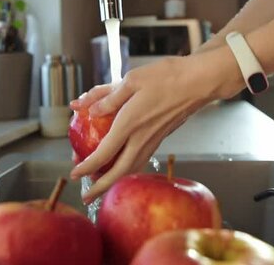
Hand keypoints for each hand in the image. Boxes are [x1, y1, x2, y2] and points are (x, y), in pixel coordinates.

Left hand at [69, 46, 243, 202]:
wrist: (199, 82)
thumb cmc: (167, 76)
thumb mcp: (131, 80)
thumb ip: (108, 96)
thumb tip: (89, 109)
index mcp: (130, 123)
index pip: (104, 154)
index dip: (87, 167)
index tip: (74, 173)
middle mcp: (142, 137)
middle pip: (119, 171)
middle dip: (101, 187)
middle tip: (87, 197)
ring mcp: (154, 139)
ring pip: (132, 168)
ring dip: (115, 179)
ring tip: (102, 183)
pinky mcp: (162, 137)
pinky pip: (142, 159)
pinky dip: (129, 168)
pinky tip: (124, 164)